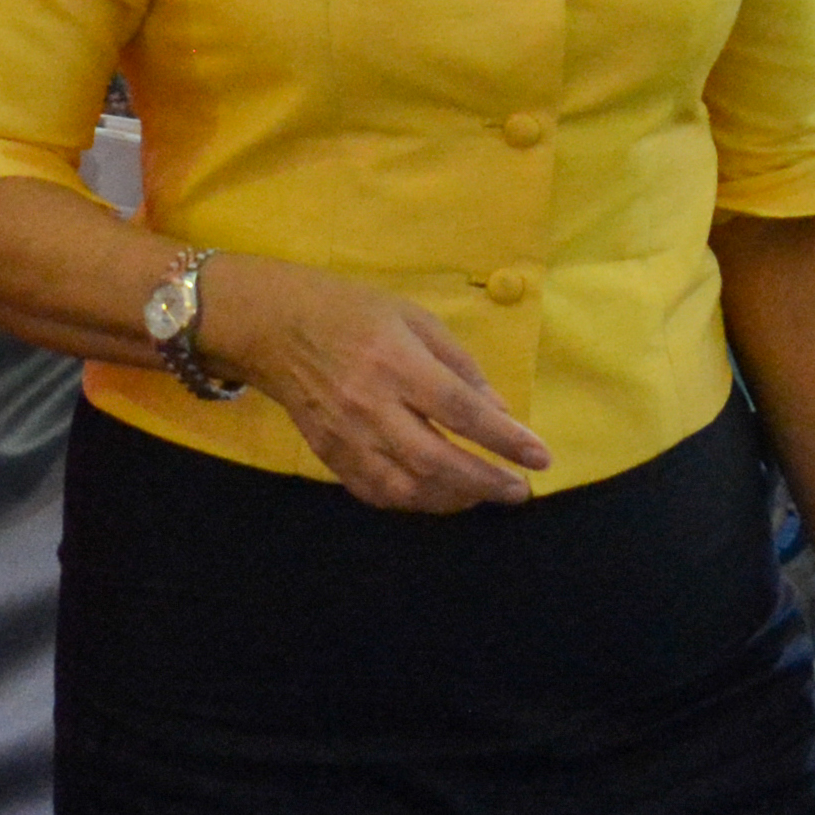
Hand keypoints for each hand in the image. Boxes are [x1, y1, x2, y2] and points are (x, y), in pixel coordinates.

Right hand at [217, 260, 552, 512]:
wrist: (275, 327)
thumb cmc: (353, 312)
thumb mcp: (415, 318)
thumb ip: (459, 366)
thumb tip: (498, 412)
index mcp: (396, 362)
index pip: (460, 411)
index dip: (504, 439)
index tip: (540, 458)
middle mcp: (371, 405)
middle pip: (436, 460)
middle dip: (485, 482)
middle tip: (518, 491)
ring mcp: (346, 436)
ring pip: (406, 489)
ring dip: (452, 499)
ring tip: (483, 494)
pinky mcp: (328, 455)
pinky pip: (375, 493)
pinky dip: (413, 502)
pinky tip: (437, 495)